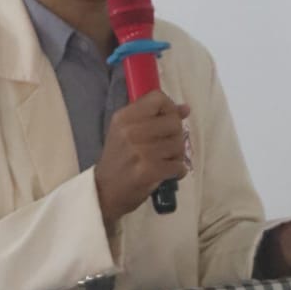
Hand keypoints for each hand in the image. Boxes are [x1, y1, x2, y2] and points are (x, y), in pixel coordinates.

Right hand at [94, 91, 189, 228]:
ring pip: (178, 144)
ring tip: (163, 161)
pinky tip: (165, 172)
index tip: (165, 120)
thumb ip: (154, 117)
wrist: (105, 192)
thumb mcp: (127, 132)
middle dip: (175, 134)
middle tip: (165, 146)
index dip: (168, 108)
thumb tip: (185, 109)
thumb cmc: (118, 160)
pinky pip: (178, 165)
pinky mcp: (149, 171)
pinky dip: (176, 170)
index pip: (157, 98)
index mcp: (123, 118)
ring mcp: (140, 151)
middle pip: (173, 121)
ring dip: (176, 155)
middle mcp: (130, 131)